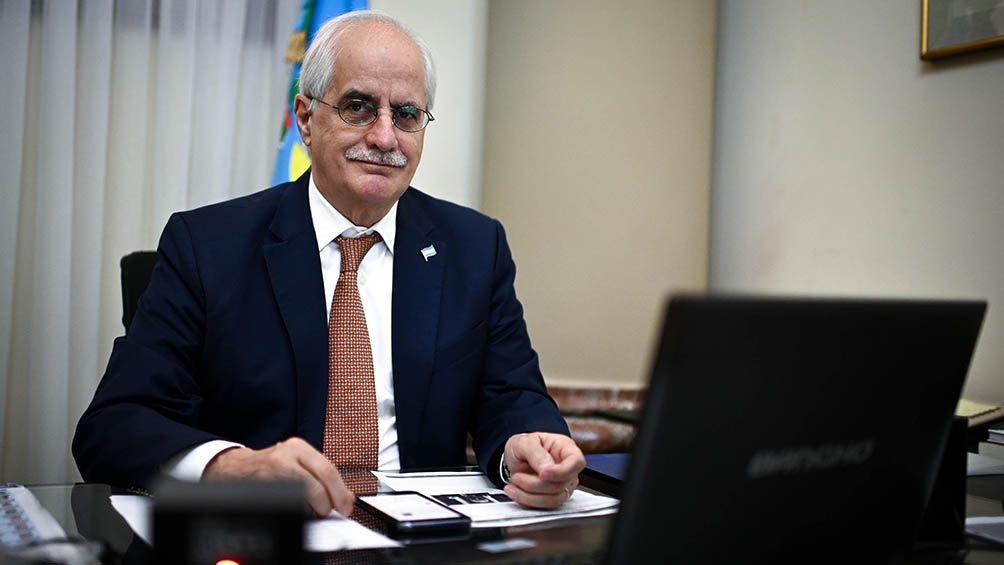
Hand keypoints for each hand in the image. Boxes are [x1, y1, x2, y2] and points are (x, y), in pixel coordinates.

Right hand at [203, 437, 354, 517]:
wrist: (235, 469)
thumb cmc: (269, 468)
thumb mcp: (297, 463)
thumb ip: (321, 476)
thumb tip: (345, 497)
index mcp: (298, 447)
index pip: (328, 469)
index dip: (340, 490)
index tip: (347, 505)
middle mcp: (285, 454)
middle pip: (320, 478)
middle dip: (331, 500)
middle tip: (334, 511)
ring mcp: (273, 469)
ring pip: (305, 492)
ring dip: (314, 508)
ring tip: (314, 511)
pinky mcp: (262, 485)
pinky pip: (287, 501)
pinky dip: (297, 510)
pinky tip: (296, 509)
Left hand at [502, 432, 585, 508]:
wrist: (515, 457)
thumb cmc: (524, 446)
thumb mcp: (524, 442)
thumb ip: (535, 453)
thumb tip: (547, 468)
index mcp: (566, 449)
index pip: (576, 462)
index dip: (562, 471)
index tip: (542, 474)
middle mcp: (568, 469)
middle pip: (561, 485)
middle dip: (535, 484)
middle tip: (517, 476)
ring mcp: (563, 485)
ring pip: (554, 499)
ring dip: (529, 495)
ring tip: (515, 483)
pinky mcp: (553, 497)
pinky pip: (544, 507)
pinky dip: (527, 501)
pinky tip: (516, 491)